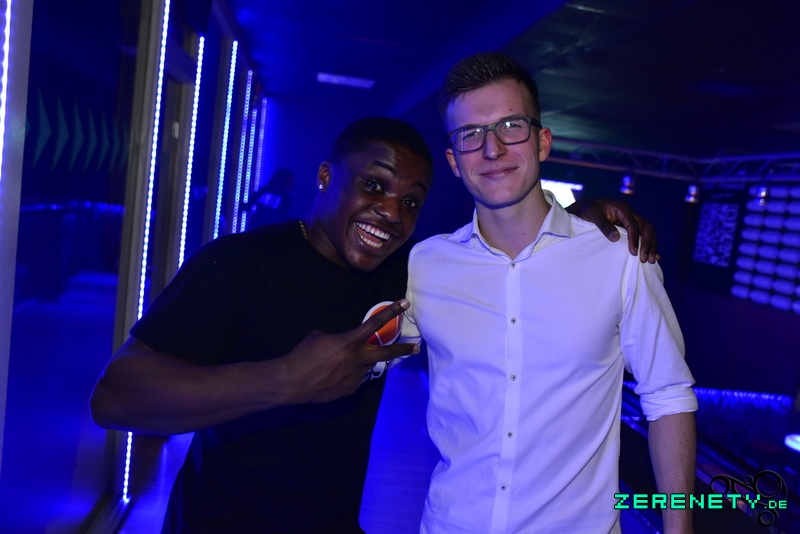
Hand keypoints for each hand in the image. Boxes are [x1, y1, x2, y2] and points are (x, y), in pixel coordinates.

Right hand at [279, 299, 418, 403]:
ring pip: (367, 366)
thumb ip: (339, 339)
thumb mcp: (320, 337)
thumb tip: (345, 345)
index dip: (391, 312)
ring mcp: (357, 376)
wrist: (293, 381)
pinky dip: (349, 374)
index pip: (376, 323)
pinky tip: (334, 375)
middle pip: (386, 352)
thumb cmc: (303, 354)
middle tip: (416, 348)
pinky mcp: (351, 389)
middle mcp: (358, 358)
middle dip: (403, 350)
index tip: (404, 304)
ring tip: (340, 364)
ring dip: (361, 362)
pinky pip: (356, 378)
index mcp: (350, 341)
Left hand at [566, 198, 658, 262]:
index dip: (635, 239)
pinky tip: (654, 256)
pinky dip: (649, 245)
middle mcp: (630, 214)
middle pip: (646, 227)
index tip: (633, 252)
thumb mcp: (592, 214)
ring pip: (647, 232)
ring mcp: (631, 221)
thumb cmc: (587, 210)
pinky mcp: (630, 228)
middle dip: (648, 243)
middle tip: (644, 259)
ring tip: (651, 260)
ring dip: (651, 246)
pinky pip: (643, 235)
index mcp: (622, 209)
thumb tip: (616, 238)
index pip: (633, 225)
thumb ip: (603, 225)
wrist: (584, 208)